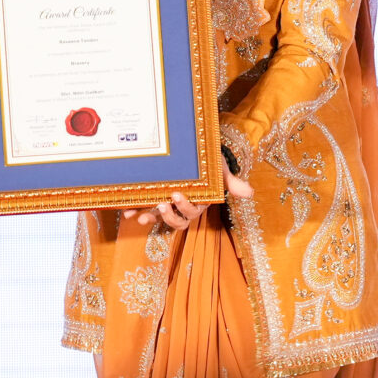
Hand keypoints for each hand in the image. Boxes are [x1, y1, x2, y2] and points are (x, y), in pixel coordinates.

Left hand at [123, 167, 254, 230]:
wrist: (200, 156)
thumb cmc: (212, 165)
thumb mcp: (221, 171)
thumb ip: (233, 183)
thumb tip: (251, 192)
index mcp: (199, 203)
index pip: (193, 213)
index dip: (184, 208)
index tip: (176, 195)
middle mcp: (183, 208)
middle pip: (177, 222)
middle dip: (167, 216)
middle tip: (160, 204)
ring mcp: (169, 206)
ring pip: (159, 219)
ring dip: (148, 218)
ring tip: (137, 215)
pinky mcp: (155, 200)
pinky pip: (145, 210)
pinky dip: (136, 211)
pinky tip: (126, 209)